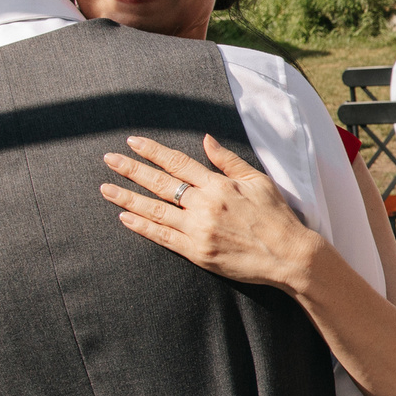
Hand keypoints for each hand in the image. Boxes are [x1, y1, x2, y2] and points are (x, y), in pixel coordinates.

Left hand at [103, 134, 319, 287]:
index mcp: (218, 185)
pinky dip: (142, 227)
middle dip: (131, 170)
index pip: (177, 163)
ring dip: (127, 198)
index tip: (132, 142)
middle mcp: (204, 205)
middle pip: (159, 184)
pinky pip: (163, 237)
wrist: (288, 255)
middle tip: (109, 160)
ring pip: (155, 211)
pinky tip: (125, 218)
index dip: (152, 152)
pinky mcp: (197, 252)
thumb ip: (228, 161)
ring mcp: (198, 230)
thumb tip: (205, 140)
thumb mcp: (257, 180)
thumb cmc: (276, 216)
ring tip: (106, 188)